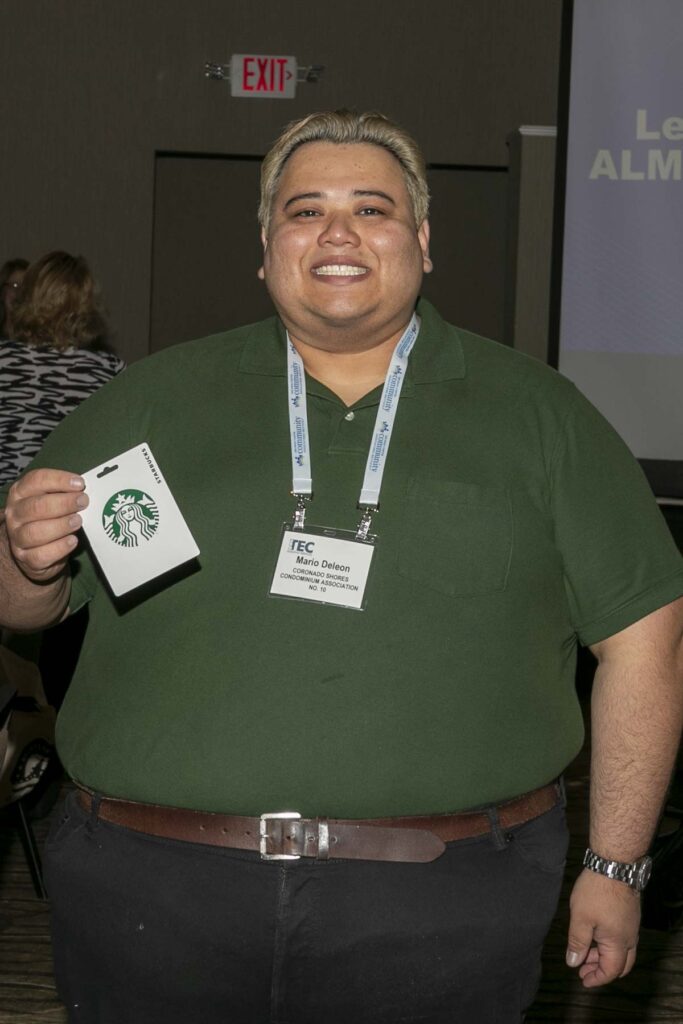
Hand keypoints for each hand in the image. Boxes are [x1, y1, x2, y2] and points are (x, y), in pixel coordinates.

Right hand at [4, 469, 87, 581]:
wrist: (37, 549)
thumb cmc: (48, 518)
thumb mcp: (53, 500)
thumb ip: (65, 494)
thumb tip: (84, 492)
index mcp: (20, 492)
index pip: (36, 480)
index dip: (59, 480)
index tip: (80, 484)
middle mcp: (15, 513)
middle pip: (36, 506)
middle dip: (63, 503)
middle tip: (83, 502)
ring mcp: (18, 537)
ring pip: (36, 532)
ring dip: (61, 525)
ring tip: (78, 521)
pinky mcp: (26, 558)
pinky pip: (42, 554)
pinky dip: (60, 547)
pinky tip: (72, 540)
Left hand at [565, 868, 640, 986]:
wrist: (614, 865)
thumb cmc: (596, 891)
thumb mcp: (580, 918)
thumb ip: (577, 942)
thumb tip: (573, 963)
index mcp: (618, 943)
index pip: (611, 971)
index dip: (596, 978)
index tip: (582, 979)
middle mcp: (629, 938)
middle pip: (621, 965)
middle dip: (602, 970)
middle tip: (584, 969)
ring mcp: (632, 926)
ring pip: (622, 951)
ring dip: (604, 956)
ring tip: (585, 951)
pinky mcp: (630, 915)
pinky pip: (623, 939)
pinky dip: (609, 944)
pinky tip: (595, 935)